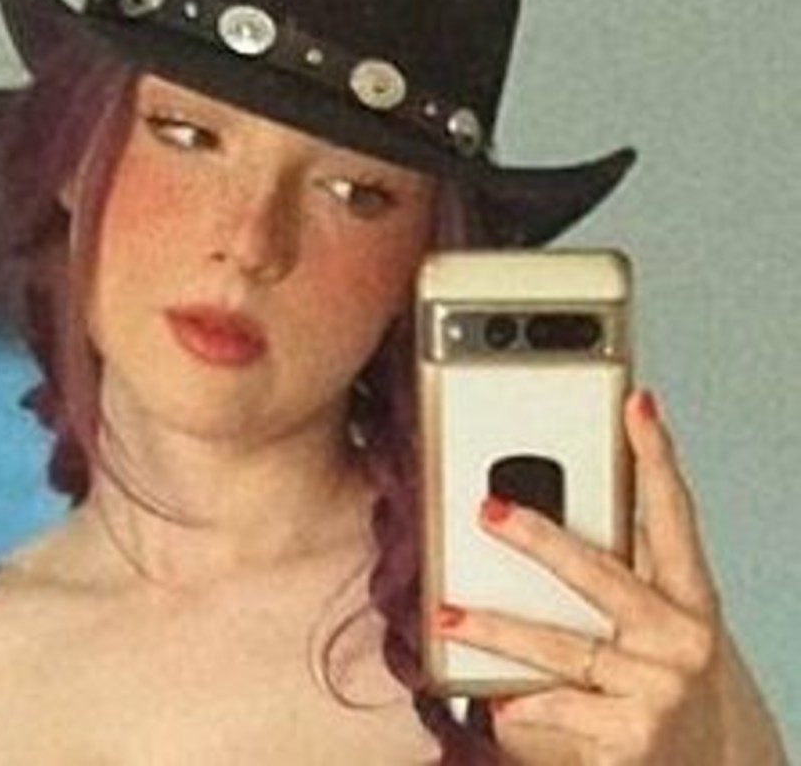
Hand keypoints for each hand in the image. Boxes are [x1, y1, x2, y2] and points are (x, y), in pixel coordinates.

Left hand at [431, 390, 785, 764]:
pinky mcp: (630, 736)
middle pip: (600, 573)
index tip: (638, 405)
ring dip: (496, 630)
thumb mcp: (655, 623)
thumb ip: (617, 571)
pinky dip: (518, 704)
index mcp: (690, 597)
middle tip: (490, 512)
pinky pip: (553, 707)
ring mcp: (658, 688)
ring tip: (448, 617)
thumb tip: (542, 501)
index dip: (657, 456)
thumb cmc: (663, 679)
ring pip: (560, 644)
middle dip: (540, 539)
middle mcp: (682, 638)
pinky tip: (495, 703)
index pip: (676, 513)